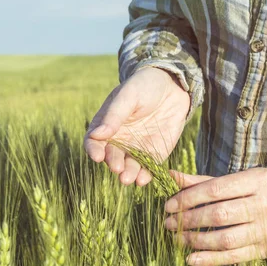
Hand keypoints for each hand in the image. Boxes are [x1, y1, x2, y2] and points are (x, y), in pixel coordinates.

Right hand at [84, 67, 189, 185]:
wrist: (173, 85)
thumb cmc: (144, 85)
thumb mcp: (128, 95)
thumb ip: (114, 115)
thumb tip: (97, 134)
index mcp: (106, 125)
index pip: (94, 142)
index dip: (93, 150)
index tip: (97, 157)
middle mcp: (119, 140)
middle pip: (111, 157)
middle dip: (113, 164)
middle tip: (117, 168)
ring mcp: (136, 149)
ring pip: (128, 166)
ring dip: (127, 174)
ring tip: (128, 178)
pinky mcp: (154, 154)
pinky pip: (148, 168)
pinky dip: (145, 175)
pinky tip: (143, 179)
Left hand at [164, 169, 266, 265]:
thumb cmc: (254, 190)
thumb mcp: (234, 180)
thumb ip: (202, 181)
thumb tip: (170, 175)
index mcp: (256, 181)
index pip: (215, 190)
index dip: (188, 199)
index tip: (168, 206)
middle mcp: (264, 205)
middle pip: (219, 215)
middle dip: (188, 220)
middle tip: (168, 224)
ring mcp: (266, 230)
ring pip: (225, 238)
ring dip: (196, 240)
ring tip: (177, 238)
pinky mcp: (265, 250)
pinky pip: (234, 257)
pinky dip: (210, 260)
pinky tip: (190, 259)